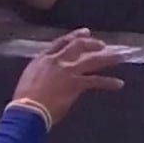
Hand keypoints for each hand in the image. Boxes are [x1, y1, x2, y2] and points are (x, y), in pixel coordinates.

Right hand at [10, 29, 125, 126]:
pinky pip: (96, 81)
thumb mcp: (29, 77)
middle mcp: (57, 60)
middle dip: (92, 43)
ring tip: (118, 58)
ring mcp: (68, 71)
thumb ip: (41, 71)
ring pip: (92, 60)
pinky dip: (109, 82)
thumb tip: (50, 73)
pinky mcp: (76, 83)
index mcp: (43, 58)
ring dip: (107, 58)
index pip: (61, 42)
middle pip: (78, 45)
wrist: (28, 109)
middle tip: (102, 45)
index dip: (74, 36)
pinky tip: (118, 84)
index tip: (85, 33)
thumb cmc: (24, 98)